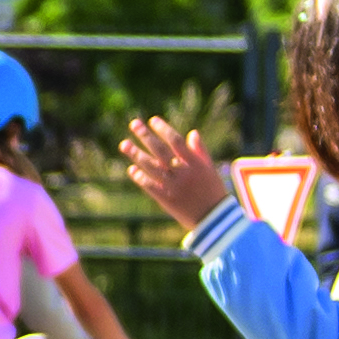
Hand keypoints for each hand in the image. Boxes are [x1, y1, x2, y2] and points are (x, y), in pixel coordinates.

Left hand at [117, 112, 234, 235]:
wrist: (214, 218)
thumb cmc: (213, 190)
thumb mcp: (209, 169)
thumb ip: (200, 151)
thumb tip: (192, 133)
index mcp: (194, 163)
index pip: (176, 141)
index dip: (164, 129)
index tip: (153, 120)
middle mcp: (182, 172)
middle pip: (160, 151)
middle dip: (146, 136)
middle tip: (133, 123)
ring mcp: (173, 186)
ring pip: (151, 167)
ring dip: (136, 154)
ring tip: (124, 144)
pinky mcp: (166, 199)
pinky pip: (150, 186)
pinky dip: (140, 177)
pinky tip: (131, 169)